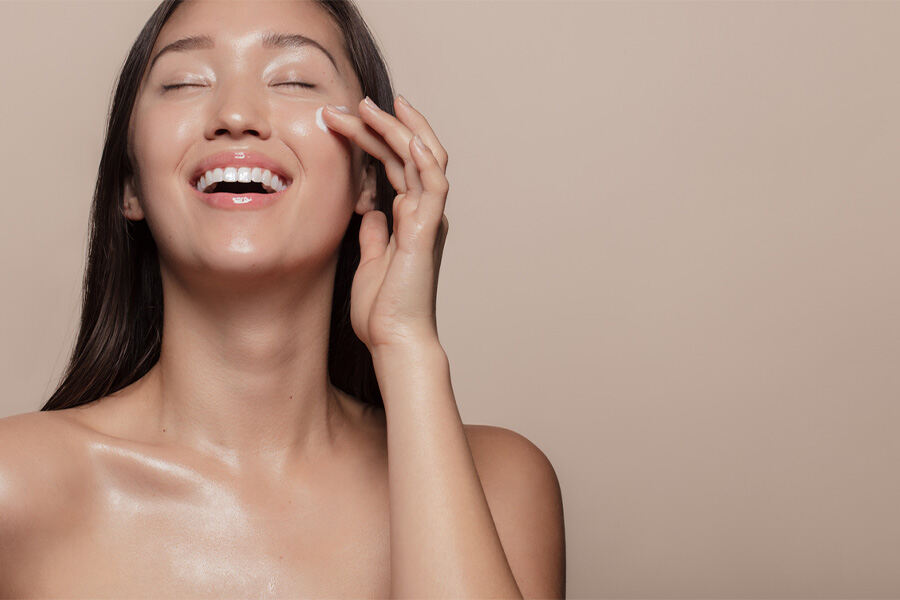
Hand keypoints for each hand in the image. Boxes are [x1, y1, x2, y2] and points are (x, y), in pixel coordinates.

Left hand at [322, 95, 449, 351]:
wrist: (394, 339)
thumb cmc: (382, 310)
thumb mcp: (369, 261)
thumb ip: (373, 233)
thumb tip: (369, 210)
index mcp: (407, 219)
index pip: (394, 165)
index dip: (373, 138)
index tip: (345, 119)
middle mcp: (422, 214)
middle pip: (407, 154)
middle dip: (381, 124)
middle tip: (351, 103)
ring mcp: (427, 220)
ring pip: (423, 159)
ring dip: (398, 129)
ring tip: (369, 105)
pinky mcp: (427, 231)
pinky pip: (432, 185)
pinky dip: (423, 158)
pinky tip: (407, 135)